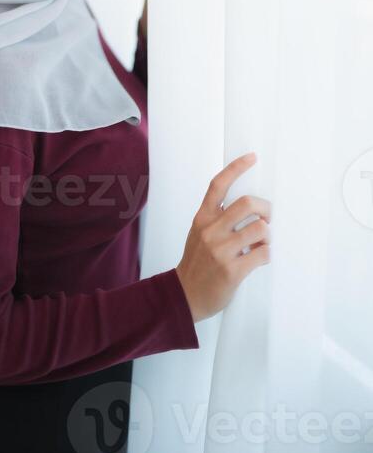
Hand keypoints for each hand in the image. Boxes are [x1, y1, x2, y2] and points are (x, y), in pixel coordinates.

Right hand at [175, 152, 271, 322]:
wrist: (185, 295)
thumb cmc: (196, 262)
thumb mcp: (199, 233)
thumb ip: (217, 218)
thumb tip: (249, 207)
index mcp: (202, 218)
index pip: (218, 185)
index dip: (236, 168)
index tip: (252, 157)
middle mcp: (210, 230)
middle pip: (247, 203)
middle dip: (266, 208)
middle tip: (268, 217)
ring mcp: (221, 250)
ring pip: (260, 229)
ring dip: (267, 236)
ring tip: (262, 243)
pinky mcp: (232, 270)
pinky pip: (262, 254)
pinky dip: (266, 254)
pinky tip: (259, 257)